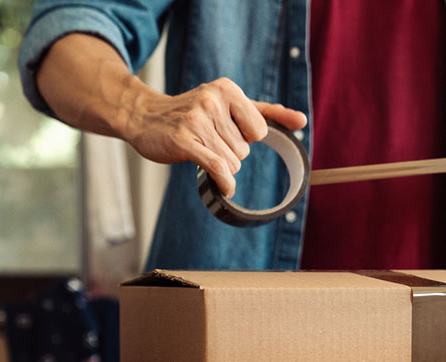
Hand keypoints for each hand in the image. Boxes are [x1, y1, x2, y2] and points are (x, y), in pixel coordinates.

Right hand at [122, 78, 306, 197]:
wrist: (144, 116)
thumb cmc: (190, 113)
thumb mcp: (229, 104)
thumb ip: (268, 112)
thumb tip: (302, 121)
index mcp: (227, 90)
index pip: (260, 131)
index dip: (246, 138)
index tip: (226, 131)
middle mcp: (213, 100)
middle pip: (245, 149)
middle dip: (230, 152)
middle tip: (206, 140)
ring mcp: (198, 120)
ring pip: (232, 162)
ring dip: (220, 165)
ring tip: (199, 148)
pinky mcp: (185, 141)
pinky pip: (219, 168)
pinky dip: (225, 183)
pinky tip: (224, 187)